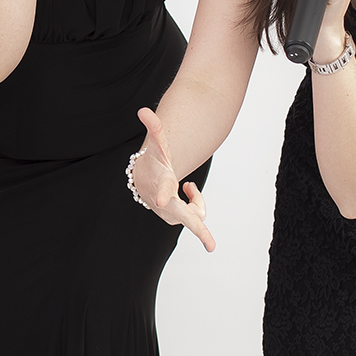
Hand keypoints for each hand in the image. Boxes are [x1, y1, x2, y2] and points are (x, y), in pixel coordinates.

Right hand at [133, 108, 214, 251]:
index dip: (161, 194)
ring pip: (196, 214)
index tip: (160, 200)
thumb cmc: (154, 162)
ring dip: (197, 200)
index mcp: (161, 183)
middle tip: (211, 245)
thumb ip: (154, 129)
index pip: (162, 188)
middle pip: (184, 216)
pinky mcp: (175, 222)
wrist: (145, 181)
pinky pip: (196, 217)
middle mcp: (164, 204)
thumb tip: (143, 110)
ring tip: (188, 185)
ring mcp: (170, 216)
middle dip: (198, 229)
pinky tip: (186, 193)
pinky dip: (195, 205)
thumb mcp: (157, 146)